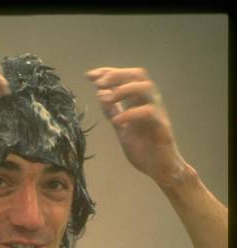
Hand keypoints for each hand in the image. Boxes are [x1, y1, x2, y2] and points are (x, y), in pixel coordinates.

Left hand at [85, 67, 186, 186]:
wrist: (160, 170)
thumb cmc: (144, 149)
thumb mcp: (122, 129)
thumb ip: (113, 113)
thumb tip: (100, 95)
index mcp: (140, 102)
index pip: (126, 78)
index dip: (108, 73)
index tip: (89, 76)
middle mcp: (150, 102)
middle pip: (138, 75)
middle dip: (116, 75)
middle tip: (98, 82)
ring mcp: (158, 112)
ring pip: (146, 87)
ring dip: (123, 89)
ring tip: (104, 98)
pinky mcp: (162, 127)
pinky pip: (149, 113)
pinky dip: (130, 114)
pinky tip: (116, 121)